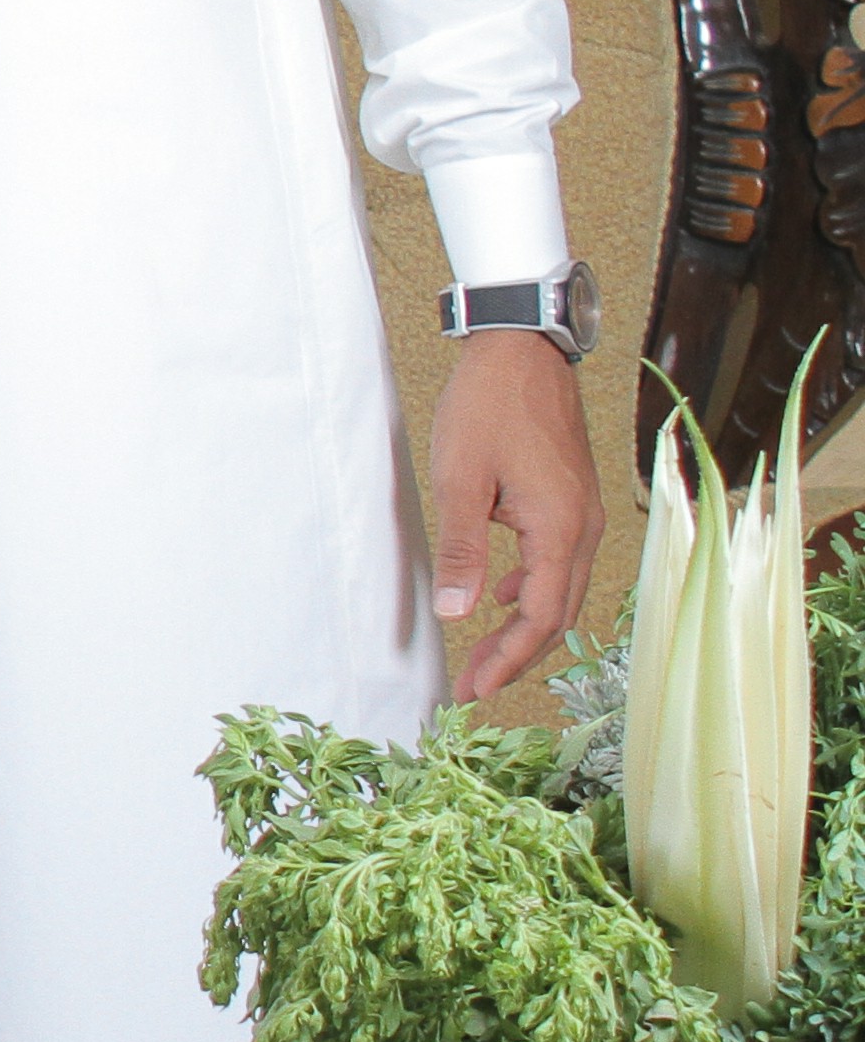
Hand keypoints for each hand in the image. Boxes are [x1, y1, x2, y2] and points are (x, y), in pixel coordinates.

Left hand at [427, 331, 597, 701]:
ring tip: (484, 652)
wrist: (521, 351)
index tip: (476, 690)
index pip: (539, 616)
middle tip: (475, 686)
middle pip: (556, 612)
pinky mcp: (573, 501)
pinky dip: (531, 588)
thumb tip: (458, 613)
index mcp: (561, 530)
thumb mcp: (461, 479)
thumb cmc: (488, 406)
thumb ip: (463, 550)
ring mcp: (584, 514)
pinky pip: (559, 562)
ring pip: (560, 589)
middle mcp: (584, 529)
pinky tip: (501, 595)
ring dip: (523, 624)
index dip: (508, 659)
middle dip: (516, 654)